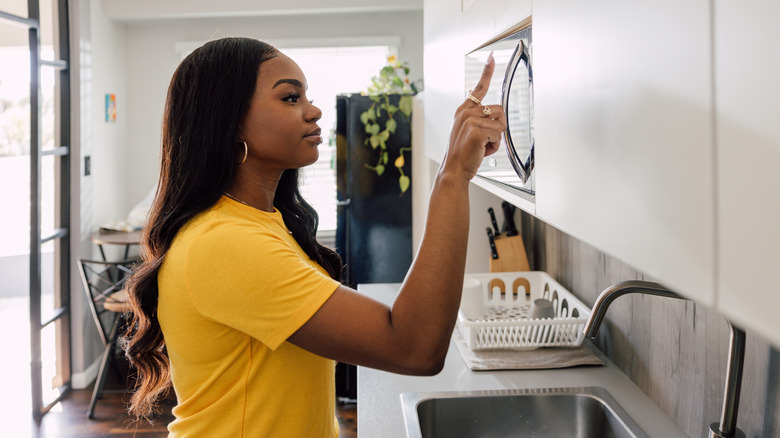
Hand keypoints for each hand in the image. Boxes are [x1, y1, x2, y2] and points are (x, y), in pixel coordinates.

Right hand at [442, 53, 505, 180]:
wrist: (453, 169)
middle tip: (485, 140)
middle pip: (499, 110)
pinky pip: (498, 135)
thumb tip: (481, 101)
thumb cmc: (461, 153)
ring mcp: (470, 120)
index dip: (487, 72)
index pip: (478, 88)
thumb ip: (474, 116)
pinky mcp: (476, 130)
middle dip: (498, 127)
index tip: (491, 58)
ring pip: (500, 124)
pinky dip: (494, 146)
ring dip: (496, 138)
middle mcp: (466, 113)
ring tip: (481, 146)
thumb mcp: (465, 130)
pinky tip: (481, 150)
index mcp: (463, 110)